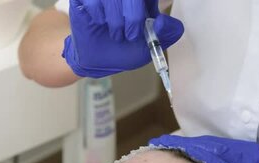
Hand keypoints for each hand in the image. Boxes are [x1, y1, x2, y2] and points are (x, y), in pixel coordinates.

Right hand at [62, 0, 183, 77]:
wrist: (97, 61)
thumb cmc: (123, 50)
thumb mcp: (150, 46)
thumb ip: (167, 33)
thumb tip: (164, 20)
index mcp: (142, 0)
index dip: (147, 8)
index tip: (148, 24)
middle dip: (133, 17)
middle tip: (131, 36)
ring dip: (115, 20)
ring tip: (115, 35)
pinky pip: (92, 0)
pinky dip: (97, 14)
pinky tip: (99, 23)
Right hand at [149, 135, 258, 162]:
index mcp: (242, 162)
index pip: (205, 149)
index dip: (181, 147)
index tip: (159, 146)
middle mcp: (245, 154)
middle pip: (206, 145)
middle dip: (182, 147)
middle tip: (157, 150)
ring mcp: (247, 158)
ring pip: (211, 149)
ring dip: (190, 152)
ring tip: (167, 155)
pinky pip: (218, 155)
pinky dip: (201, 157)